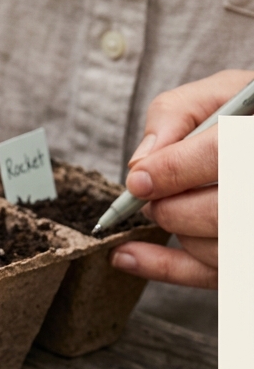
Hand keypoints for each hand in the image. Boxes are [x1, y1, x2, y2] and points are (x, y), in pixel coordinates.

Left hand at [110, 69, 252, 288]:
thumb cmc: (244, 114)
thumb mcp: (221, 94)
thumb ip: (177, 113)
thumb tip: (140, 163)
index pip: (221, 157)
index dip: (172, 171)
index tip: (138, 180)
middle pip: (215, 213)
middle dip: (168, 205)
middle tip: (150, 191)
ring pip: (210, 248)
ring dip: (172, 227)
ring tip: (163, 204)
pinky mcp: (247, 264)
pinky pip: (205, 274)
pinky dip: (160, 267)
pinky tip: (126, 254)